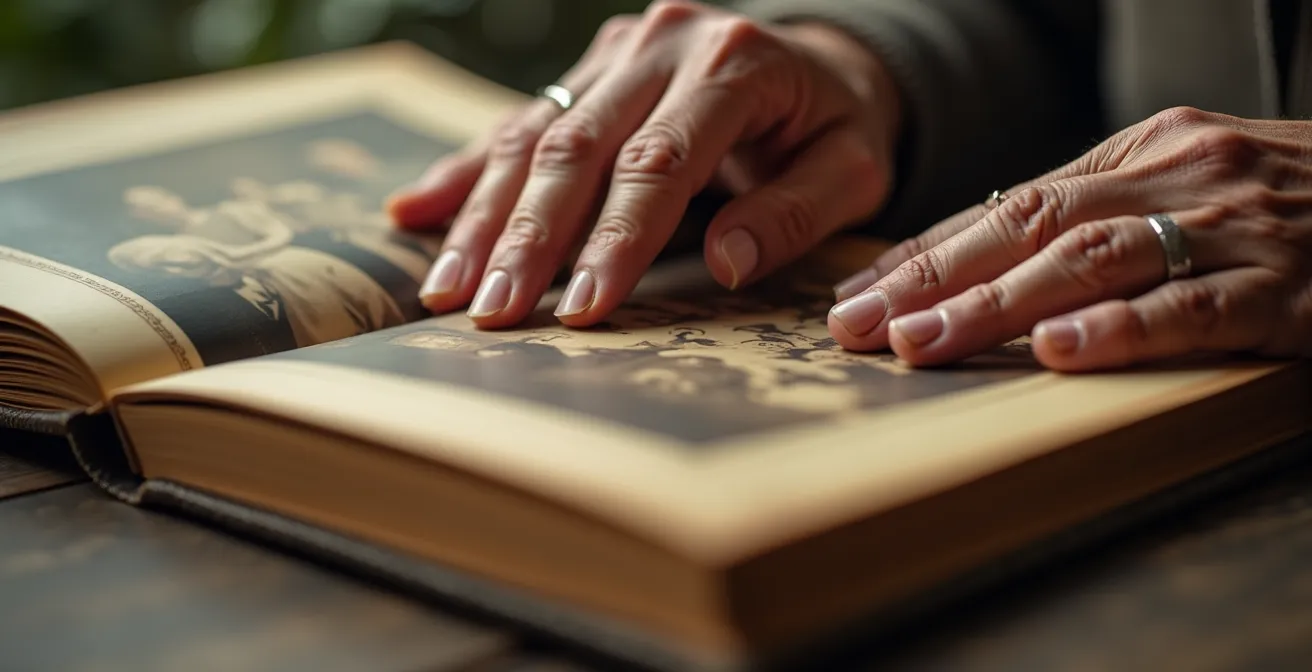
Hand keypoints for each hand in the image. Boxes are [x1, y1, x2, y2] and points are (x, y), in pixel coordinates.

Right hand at [388, 0, 900, 328]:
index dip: (616, 240)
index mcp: (732, 62)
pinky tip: (415, 212)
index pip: (660, 162)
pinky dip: (468, 171)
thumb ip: (795, 211)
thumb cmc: (837, 126)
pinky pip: (520, 120)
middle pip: (578, 147)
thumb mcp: (853, 168)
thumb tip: (725, 263)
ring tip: (446, 290)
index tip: (582, 309)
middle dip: (529, 238)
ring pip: (535, 134)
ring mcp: (617, 50)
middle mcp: (662, 43)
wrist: (818, 63)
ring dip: (486, 217)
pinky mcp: (589, 66)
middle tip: (490, 313)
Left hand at [827, 106, 1311, 370]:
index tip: (857, 298)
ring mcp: (1230, 227)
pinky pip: (1193, 306)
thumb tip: (981, 263)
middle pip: (1030, 226)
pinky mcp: (1284, 287)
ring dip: (998, 304)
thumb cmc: (1285, 201)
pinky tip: (1059, 349)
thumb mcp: (1183, 186)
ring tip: (925, 343)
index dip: (926, 256)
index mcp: (1138, 154)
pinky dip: (1121, 328)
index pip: (1007, 206)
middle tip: (859, 327)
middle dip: (934, 280)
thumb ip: (1094, 217)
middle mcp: (1173, 177)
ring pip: (1092, 260)